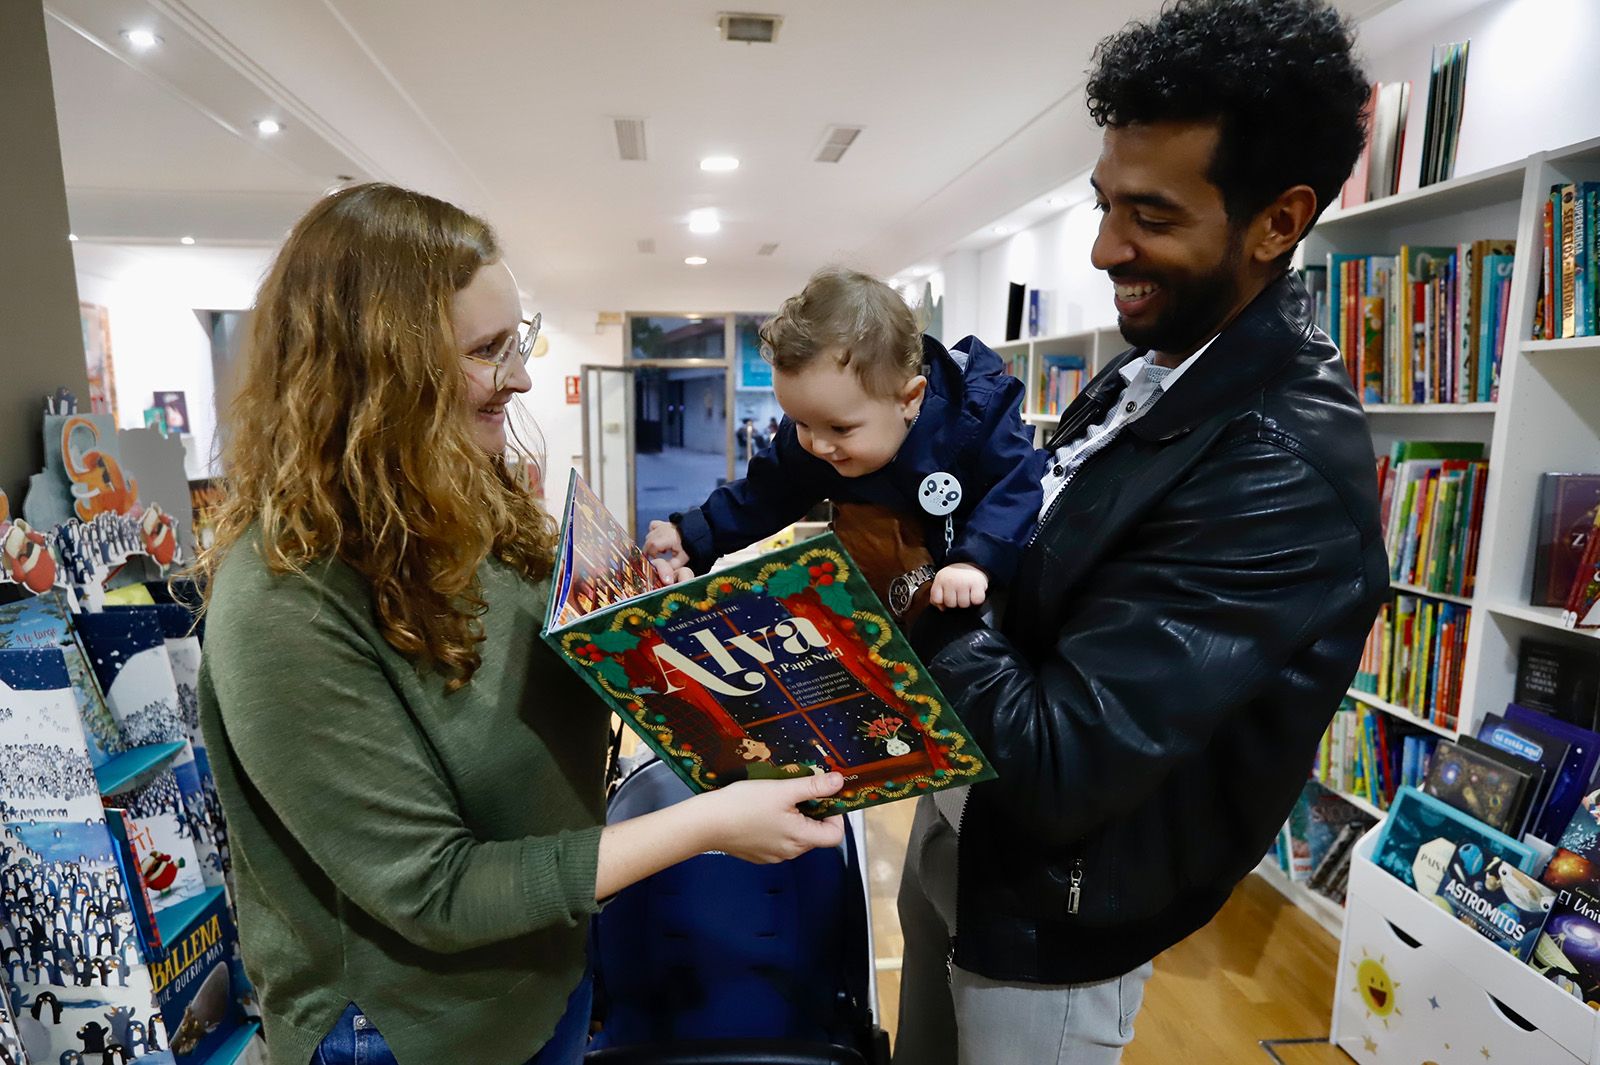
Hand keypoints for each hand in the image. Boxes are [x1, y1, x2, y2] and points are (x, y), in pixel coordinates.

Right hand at [644, 520, 692, 583]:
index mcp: (667, 538)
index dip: (651, 554)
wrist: (697, 533)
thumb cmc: (690, 546)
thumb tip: (664, 572)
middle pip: (648, 541)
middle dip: (650, 551)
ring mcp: (662, 526)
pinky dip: (653, 533)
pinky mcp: (663, 523)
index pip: (652, 546)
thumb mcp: (682, 558)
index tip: (657, 559)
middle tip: (658, 557)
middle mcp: (662, 530)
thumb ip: (672, 565)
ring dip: (651, 544)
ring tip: (662, 550)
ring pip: (649, 535)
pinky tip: (659, 539)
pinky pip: (652, 526)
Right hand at [693, 772, 845, 862]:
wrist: (705, 823)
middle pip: (815, 834)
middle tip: (796, 792)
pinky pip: (778, 840)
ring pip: (795, 836)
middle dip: (812, 812)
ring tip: (776, 800)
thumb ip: (813, 787)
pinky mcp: (758, 854)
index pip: (835, 835)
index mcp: (800, 839)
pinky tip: (761, 812)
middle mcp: (790, 853)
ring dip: (794, 818)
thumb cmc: (743, 805)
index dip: (835, 815)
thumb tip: (839, 782)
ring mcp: (773, 856)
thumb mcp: (782, 790)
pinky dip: (777, 826)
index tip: (823, 797)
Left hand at [930, 563, 987, 609]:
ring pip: (964, 604)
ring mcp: (964, 582)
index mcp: (940, 579)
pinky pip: (976, 601)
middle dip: (956, 601)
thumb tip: (942, 608)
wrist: (973, 561)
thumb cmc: (957, 576)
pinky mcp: (977, 584)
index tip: (948, 594)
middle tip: (959, 592)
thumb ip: (937, 596)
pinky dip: (977, 599)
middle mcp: (951, 580)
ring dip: (967, 601)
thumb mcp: (942, 582)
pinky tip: (975, 592)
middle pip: (951, 604)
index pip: (937, 600)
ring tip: (968, 592)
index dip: (942, 601)